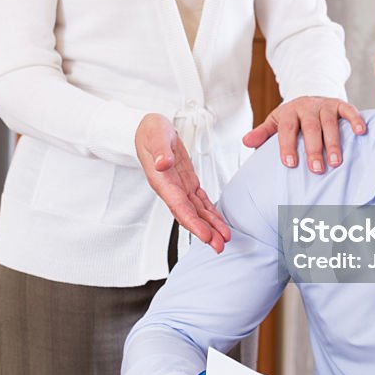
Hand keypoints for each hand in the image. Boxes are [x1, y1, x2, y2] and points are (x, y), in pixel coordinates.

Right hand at [135, 114, 229, 252]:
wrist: (150, 129)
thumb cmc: (150, 130)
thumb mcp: (154, 135)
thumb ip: (159, 150)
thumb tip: (162, 164)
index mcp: (162, 181)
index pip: (179, 206)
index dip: (192, 222)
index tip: (205, 236)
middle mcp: (171, 189)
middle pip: (189, 214)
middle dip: (204, 231)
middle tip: (220, 246)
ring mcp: (179, 187)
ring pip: (197, 211)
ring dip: (210, 225)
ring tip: (224, 239)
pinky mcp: (187, 182)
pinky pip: (200, 201)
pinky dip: (210, 212)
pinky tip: (218, 223)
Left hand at [242, 96, 366, 172]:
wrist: (309, 97)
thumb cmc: (292, 117)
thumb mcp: (275, 122)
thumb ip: (263, 133)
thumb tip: (245, 142)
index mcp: (288, 111)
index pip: (287, 128)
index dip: (288, 145)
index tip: (290, 164)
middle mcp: (307, 106)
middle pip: (310, 127)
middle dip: (313, 148)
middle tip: (316, 169)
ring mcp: (325, 104)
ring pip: (329, 122)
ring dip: (333, 142)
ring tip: (336, 162)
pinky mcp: (340, 103)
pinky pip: (349, 110)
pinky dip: (355, 120)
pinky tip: (360, 132)